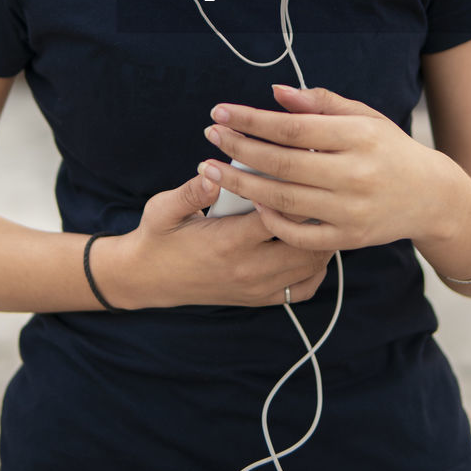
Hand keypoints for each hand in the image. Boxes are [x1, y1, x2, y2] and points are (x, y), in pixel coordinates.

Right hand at [108, 168, 332, 308]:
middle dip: (318, 215)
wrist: (148, 279)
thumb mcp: (164, 208)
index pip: (277, 216)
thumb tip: (211, 171)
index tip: (299, 173)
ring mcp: (257, 288)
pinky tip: (310, 245)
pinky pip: (303, 288)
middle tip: (321, 188)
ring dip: (322, 238)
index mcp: (227, 242)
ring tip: (321, 211)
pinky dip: (315, 268)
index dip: (293, 194)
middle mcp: (248, 269)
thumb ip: (191, 191)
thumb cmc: (159, 237)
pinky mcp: (259, 299)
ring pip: (311, 265)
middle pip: (306, 242)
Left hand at [198, 84, 449, 252]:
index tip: (220, 112)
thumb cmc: (389, 149)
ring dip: (242, 185)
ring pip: (284, 200)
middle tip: (209, 137)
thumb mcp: (364, 117)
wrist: (430, 197)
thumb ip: (319, 104)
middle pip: (282, 164)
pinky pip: (299, 235)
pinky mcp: (349, 240)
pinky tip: (250, 205)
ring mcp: (352, 211)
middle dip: (239, 149)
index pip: (293, 128)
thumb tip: (274, 93)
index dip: (251, 120)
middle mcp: (356, 175)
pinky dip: (271, 221)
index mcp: (359, 138)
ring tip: (212, 169)